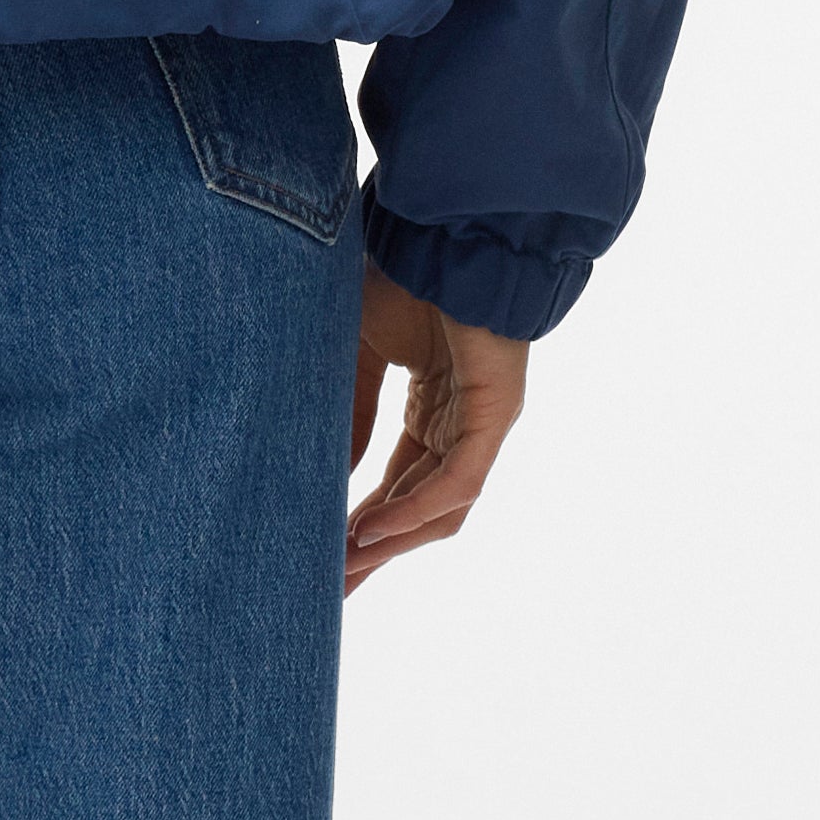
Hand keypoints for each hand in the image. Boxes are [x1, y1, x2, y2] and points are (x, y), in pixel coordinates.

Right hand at [346, 263, 526, 594]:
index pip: (400, 483)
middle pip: (419, 508)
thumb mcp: (360, 348)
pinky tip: (373, 530)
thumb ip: (352, 407)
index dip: (365, 522)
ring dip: (393, 542)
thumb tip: (336, 470)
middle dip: (375, 549)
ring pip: (441, 508)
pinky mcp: (493, 418)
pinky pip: (456, 482)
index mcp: (433, 409)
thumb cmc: (406, 275)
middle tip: (332, 585)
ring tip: (346, 567)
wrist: (445, 234)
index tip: (326, 554)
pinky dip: (414, 510)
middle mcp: (460, 426)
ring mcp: (481, 425)